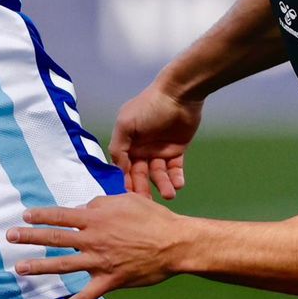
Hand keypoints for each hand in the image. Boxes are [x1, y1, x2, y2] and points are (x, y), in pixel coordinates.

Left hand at [8, 194, 183, 298]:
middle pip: (56, 238)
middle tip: (10, 237)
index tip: (25, 216)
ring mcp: (100, 262)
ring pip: (64, 265)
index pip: (61, 216)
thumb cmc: (153, 218)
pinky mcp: (109, 281)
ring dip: (40, 267)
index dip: (41, 215)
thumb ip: (102, 203)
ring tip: (19, 268)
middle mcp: (93, 240)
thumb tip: (85, 208)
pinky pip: (87, 296)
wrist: (174, 243)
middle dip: (30, 237)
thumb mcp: (126, 200)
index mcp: (96, 218)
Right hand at [109, 83, 202, 199]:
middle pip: (141, 175)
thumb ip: (117, 147)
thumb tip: (118, 169)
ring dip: (163, 185)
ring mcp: (159, 151)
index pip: (123, 168)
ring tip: (169, 195)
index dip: (125, 181)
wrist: (179, 95)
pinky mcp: (177, 151)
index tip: (128, 196)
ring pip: (159, 174)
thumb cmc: (149, 106)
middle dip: (143, 188)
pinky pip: (175, 169)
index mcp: (127, 143)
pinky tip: (178, 185)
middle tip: (148, 203)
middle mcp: (141, 149)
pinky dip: (176, 178)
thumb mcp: (125, 123)